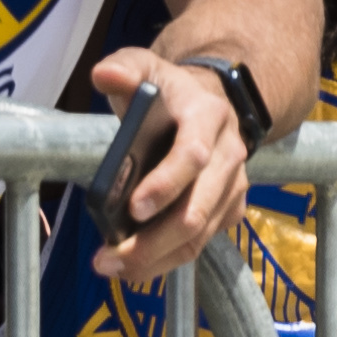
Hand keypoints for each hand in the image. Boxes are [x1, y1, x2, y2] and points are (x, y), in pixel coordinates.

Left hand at [86, 46, 251, 279]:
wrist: (208, 104)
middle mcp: (229, 154)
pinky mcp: (229, 209)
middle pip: (198, 208)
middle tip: (111, 257)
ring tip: (113, 268)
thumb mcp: (145, 67)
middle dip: (155, 239)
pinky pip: (201, 244)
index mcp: (208, 117)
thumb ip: (124, 67)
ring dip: (156, 258)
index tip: (134, 208)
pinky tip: (134, 268)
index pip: (193, 155)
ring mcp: (232, 186)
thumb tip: (104, 74)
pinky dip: (167, 261)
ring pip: (200, 235)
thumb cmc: (168, 92)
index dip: (166, 184)